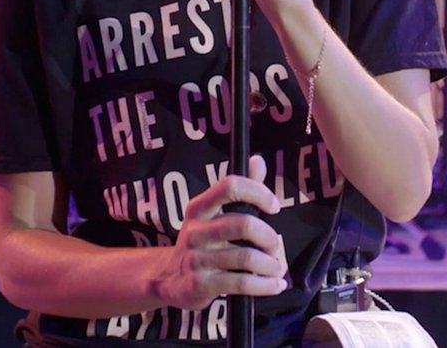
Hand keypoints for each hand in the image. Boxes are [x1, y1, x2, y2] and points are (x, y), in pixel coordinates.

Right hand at [152, 155, 287, 310]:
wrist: (169, 279)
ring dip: (270, 264)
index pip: (230, 186)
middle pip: (243, 224)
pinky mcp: (201, 284)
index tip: (274, 206)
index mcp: (200, 207)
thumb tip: (257, 160)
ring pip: (246, 257)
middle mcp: (196, 230)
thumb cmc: (202, 242)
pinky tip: (273, 284)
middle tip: (275, 246)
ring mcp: (197, 258)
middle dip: (269, 237)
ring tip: (277, 268)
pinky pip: (241, 283)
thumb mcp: (213, 214)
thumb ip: (239, 190)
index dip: (257, 192)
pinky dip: (265, 285)